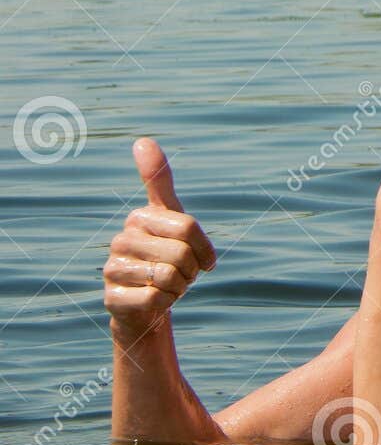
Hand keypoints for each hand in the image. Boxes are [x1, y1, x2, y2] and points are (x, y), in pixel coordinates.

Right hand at [103, 139, 216, 330]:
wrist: (145, 304)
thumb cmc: (163, 256)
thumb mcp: (169, 217)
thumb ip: (159, 179)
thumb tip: (141, 140)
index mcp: (139, 218)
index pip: (188, 227)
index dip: (204, 249)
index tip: (203, 259)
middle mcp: (120, 240)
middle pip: (181, 254)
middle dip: (190, 272)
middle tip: (180, 276)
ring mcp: (112, 270)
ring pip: (169, 278)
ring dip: (179, 288)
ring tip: (167, 287)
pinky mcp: (111, 300)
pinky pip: (156, 300)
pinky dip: (165, 304)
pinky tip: (154, 302)